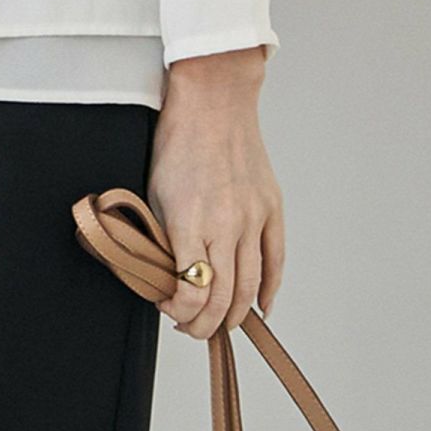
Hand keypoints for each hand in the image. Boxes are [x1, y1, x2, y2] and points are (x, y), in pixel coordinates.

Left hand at [146, 46, 284, 338]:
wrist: (214, 101)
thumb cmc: (177, 144)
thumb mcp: (154, 195)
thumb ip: (163, 240)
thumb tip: (168, 278)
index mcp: (189, 222)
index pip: (191, 291)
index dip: (180, 312)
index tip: (169, 309)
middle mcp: (225, 225)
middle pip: (223, 299)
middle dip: (206, 325)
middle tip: (193, 329)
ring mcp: (252, 218)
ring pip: (250, 287)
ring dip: (235, 316)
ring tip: (221, 323)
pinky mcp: (271, 209)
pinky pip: (276, 261)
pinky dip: (270, 291)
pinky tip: (261, 309)